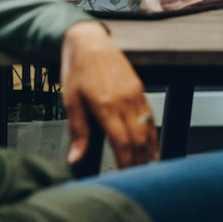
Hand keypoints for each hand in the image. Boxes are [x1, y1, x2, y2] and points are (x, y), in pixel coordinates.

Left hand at [60, 21, 157, 168]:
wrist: (90, 41)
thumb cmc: (77, 70)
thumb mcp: (70, 101)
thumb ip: (78, 131)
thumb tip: (76, 159)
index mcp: (106, 104)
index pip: (122, 142)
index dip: (125, 163)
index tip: (124, 178)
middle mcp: (125, 100)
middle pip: (138, 138)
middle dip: (139, 161)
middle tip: (137, 180)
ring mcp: (135, 93)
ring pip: (148, 127)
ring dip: (149, 150)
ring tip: (148, 169)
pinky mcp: (139, 89)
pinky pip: (149, 115)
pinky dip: (152, 134)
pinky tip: (151, 146)